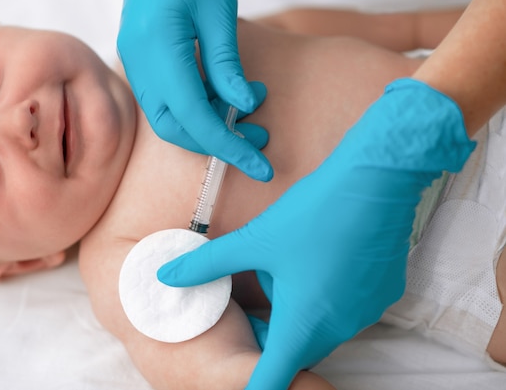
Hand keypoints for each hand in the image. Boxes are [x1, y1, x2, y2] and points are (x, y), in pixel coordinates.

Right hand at [117, 0, 272, 180]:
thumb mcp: (218, 10)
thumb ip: (227, 64)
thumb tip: (244, 107)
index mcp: (155, 47)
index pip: (194, 116)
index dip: (229, 146)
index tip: (261, 166)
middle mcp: (138, 61)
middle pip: (174, 127)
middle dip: (217, 142)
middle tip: (260, 139)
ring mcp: (136, 61)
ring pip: (170, 116)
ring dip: (209, 124)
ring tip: (252, 114)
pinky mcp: (143, 58)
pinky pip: (169, 98)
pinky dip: (199, 106)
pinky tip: (227, 97)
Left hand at [158, 78, 474, 388]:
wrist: (377, 180)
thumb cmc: (312, 213)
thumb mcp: (255, 240)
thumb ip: (207, 264)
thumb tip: (166, 276)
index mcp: (303, 322)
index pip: (272, 379)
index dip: (253, 383)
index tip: (237, 375)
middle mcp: (340, 327)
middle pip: (297, 349)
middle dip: (272, 335)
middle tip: (252, 305)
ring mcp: (367, 312)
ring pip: (322, 327)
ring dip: (300, 313)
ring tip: (287, 271)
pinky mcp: (385, 294)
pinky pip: (348, 308)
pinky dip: (328, 297)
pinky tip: (321, 259)